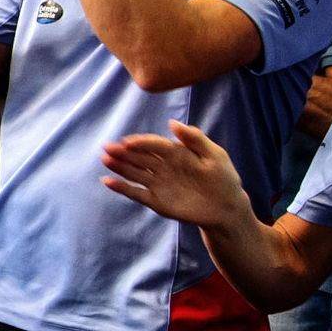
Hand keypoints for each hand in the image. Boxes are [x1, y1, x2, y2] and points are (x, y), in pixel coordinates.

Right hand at [99, 119, 254, 232]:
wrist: (227, 207)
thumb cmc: (223, 178)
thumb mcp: (215, 155)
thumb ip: (195, 138)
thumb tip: (171, 123)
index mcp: (175, 153)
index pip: (153, 145)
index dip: (141, 143)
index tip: (128, 142)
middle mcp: (162, 167)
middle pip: (139, 158)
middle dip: (123, 152)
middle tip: (107, 148)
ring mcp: (157, 183)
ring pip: (134, 173)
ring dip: (119, 166)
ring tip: (105, 159)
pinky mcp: (155, 200)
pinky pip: (135, 193)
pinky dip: (121, 188)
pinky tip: (107, 181)